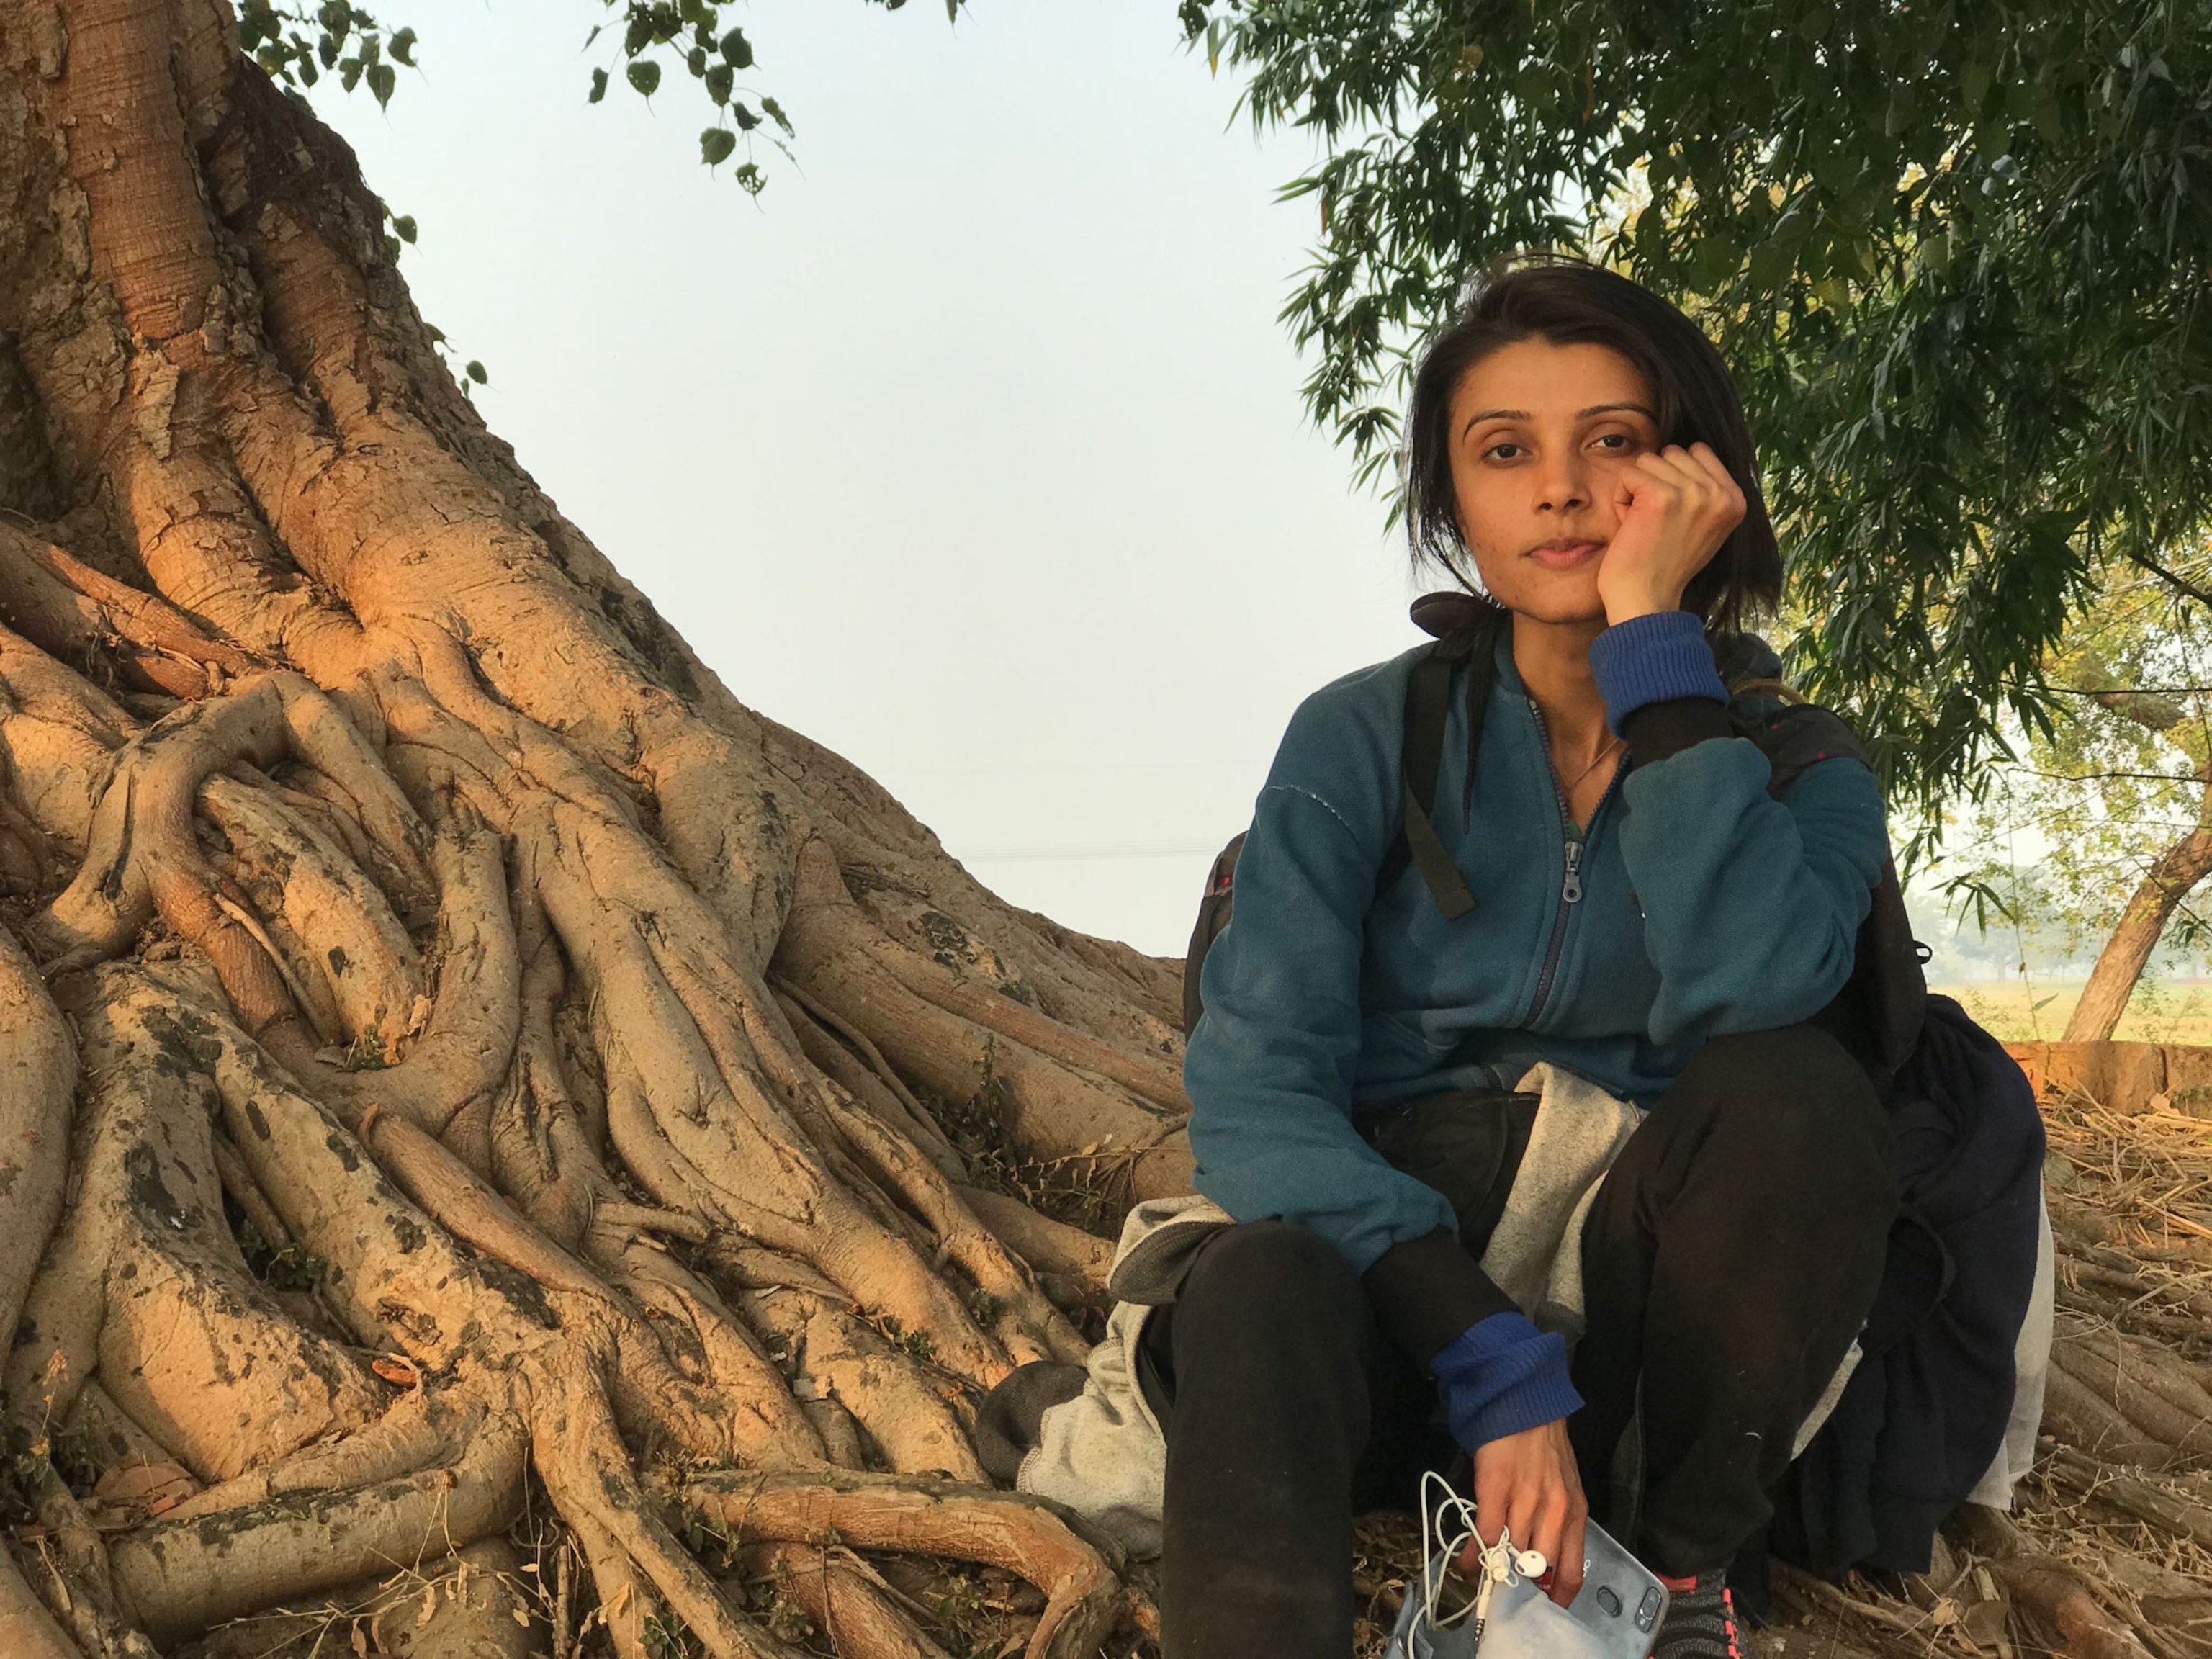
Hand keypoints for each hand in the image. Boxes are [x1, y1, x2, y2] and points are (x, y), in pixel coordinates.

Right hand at [1457, 1418, 1587, 1607]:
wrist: (1525, 1405)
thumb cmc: (1544, 1448)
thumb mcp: (1564, 1487)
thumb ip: (1558, 1522)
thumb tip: (1541, 1562)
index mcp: (1575, 1514)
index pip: (1571, 1571)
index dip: (1556, 1598)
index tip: (1542, 1609)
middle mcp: (1554, 1511)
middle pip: (1538, 1567)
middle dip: (1521, 1581)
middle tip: (1505, 1587)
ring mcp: (1525, 1500)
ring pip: (1510, 1553)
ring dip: (1493, 1568)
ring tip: (1482, 1575)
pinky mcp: (1496, 1489)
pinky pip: (1486, 1534)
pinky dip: (1475, 1552)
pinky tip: (1468, 1559)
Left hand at [1594, 442, 1746, 623]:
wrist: (1646, 600)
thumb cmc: (1667, 565)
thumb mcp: (1705, 525)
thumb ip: (1706, 489)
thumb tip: (1690, 449)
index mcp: (1736, 499)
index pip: (1699, 451)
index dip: (1674, 477)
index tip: (1674, 514)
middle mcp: (1720, 493)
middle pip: (1673, 452)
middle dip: (1655, 481)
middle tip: (1657, 521)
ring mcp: (1693, 492)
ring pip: (1649, 460)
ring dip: (1637, 489)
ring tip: (1645, 523)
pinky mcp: (1660, 495)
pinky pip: (1628, 473)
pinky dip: (1620, 498)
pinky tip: (1631, 525)